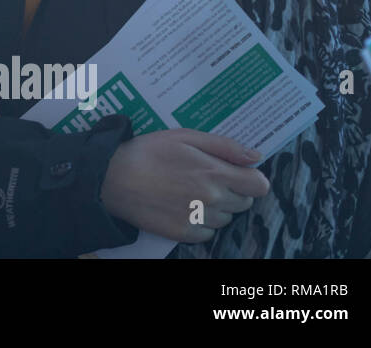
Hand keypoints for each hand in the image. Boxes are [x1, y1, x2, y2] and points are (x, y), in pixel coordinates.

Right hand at [99, 128, 269, 242]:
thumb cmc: (148, 152)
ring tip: (188, 192)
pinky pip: (207, 233)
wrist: (111, 178)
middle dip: (231, 191)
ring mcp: (198, 218)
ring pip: (225, 219)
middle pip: (244, 203)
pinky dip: (200, 223)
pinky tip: (180, 207)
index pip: (259, 185)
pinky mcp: (183, 234)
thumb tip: (255, 157)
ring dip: (216, 208)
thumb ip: (223, 145)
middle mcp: (211, 199)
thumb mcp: (184, 136)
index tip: (236, 174)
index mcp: (214, 172)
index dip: (250, 178)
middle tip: (204, 179)